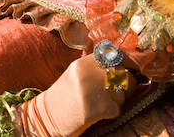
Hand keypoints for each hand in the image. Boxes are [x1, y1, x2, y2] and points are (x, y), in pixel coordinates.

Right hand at [15, 54, 135, 136]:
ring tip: (104, 103)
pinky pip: (118, 108)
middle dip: (124, 83)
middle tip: (119, 91)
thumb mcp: (75, 75)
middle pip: (121, 72)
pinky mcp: (98, 108)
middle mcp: (88, 74)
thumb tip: (119, 66)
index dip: (123, 62)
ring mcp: (93, 91)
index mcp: (82, 64)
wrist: (47, 117)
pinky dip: (113, 112)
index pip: (112, 55)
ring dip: (118, 99)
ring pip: (122, 91)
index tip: (125, 70)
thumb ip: (93, 68)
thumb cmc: (63, 97)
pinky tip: (100, 113)